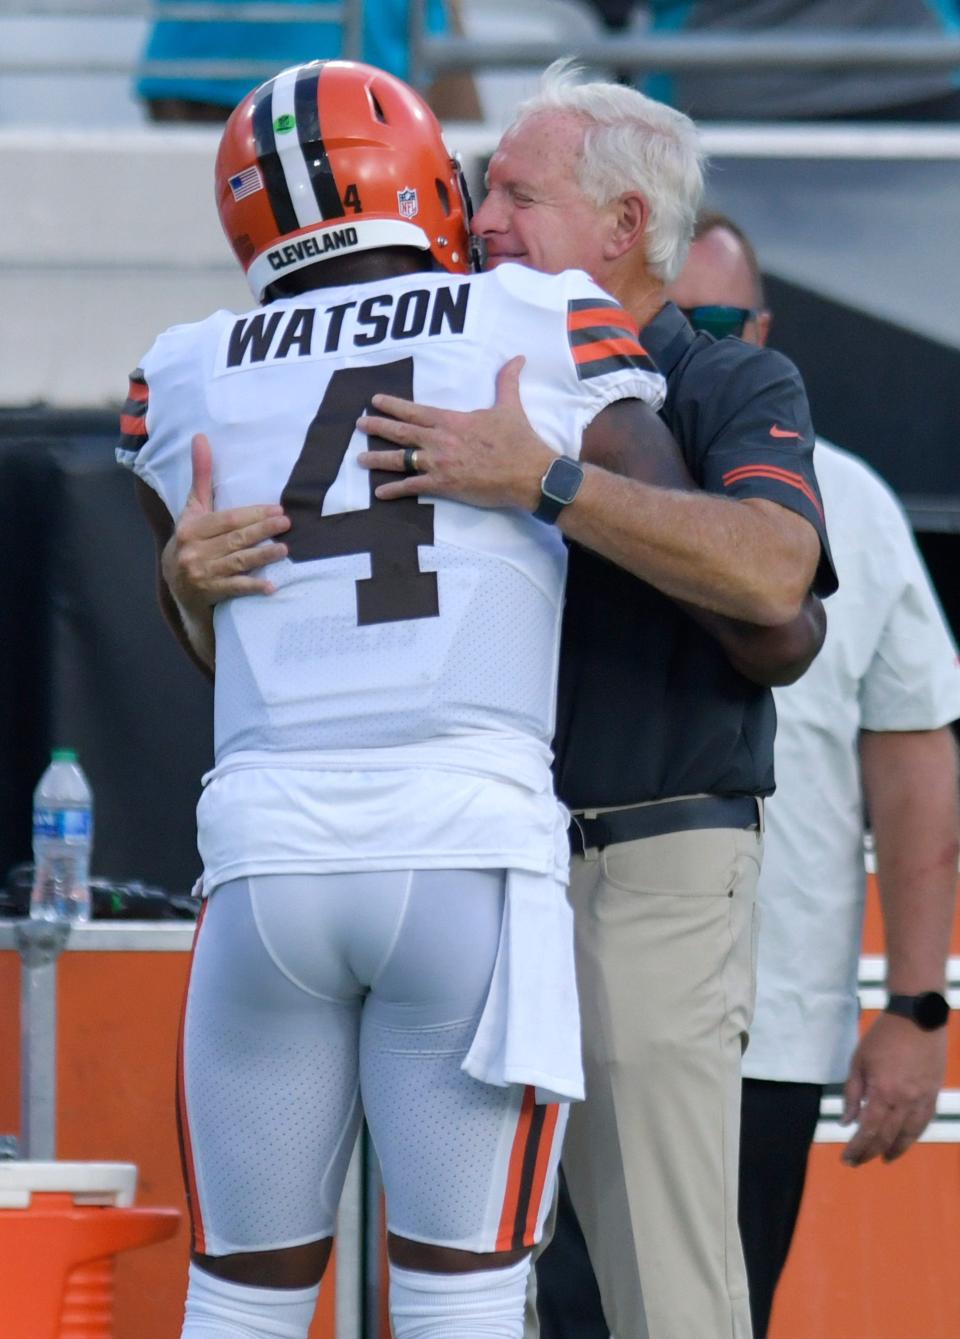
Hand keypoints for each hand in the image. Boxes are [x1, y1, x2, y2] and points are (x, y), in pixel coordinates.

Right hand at [161, 433, 289, 610]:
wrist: (178, 589)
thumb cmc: (191, 542)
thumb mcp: (193, 511)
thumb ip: (201, 477)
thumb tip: (201, 437)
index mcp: (191, 528)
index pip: (227, 519)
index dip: (253, 514)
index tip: (277, 510)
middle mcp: (193, 550)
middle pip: (234, 538)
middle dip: (262, 530)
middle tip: (286, 524)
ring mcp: (201, 573)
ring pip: (237, 562)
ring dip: (262, 556)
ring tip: (284, 549)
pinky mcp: (209, 593)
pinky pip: (234, 588)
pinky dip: (252, 587)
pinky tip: (271, 586)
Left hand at [356, 357, 553, 509]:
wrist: (529, 473)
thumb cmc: (519, 441)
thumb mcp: (510, 406)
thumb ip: (507, 381)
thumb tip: (517, 357)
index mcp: (452, 420)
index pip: (415, 411)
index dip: (393, 405)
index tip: (375, 401)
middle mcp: (440, 440)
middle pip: (401, 433)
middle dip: (377, 427)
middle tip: (359, 424)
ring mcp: (440, 464)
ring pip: (401, 460)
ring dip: (378, 459)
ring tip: (360, 459)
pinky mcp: (444, 486)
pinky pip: (413, 487)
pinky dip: (395, 490)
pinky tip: (380, 492)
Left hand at [840, 1012, 946, 1165]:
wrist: (916, 1018)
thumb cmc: (882, 1037)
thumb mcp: (858, 1062)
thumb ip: (852, 1094)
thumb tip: (846, 1122)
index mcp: (883, 1092)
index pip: (868, 1131)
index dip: (857, 1148)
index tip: (847, 1159)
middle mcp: (905, 1101)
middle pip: (887, 1137)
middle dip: (870, 1152)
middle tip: (858, 1161)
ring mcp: (922, 1099)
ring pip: (909, 1135)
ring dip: (895, 1149)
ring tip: (883, 1158)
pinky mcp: (933, 1094)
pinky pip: (924, 1122)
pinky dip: (913, 1135)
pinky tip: (905, 1139)